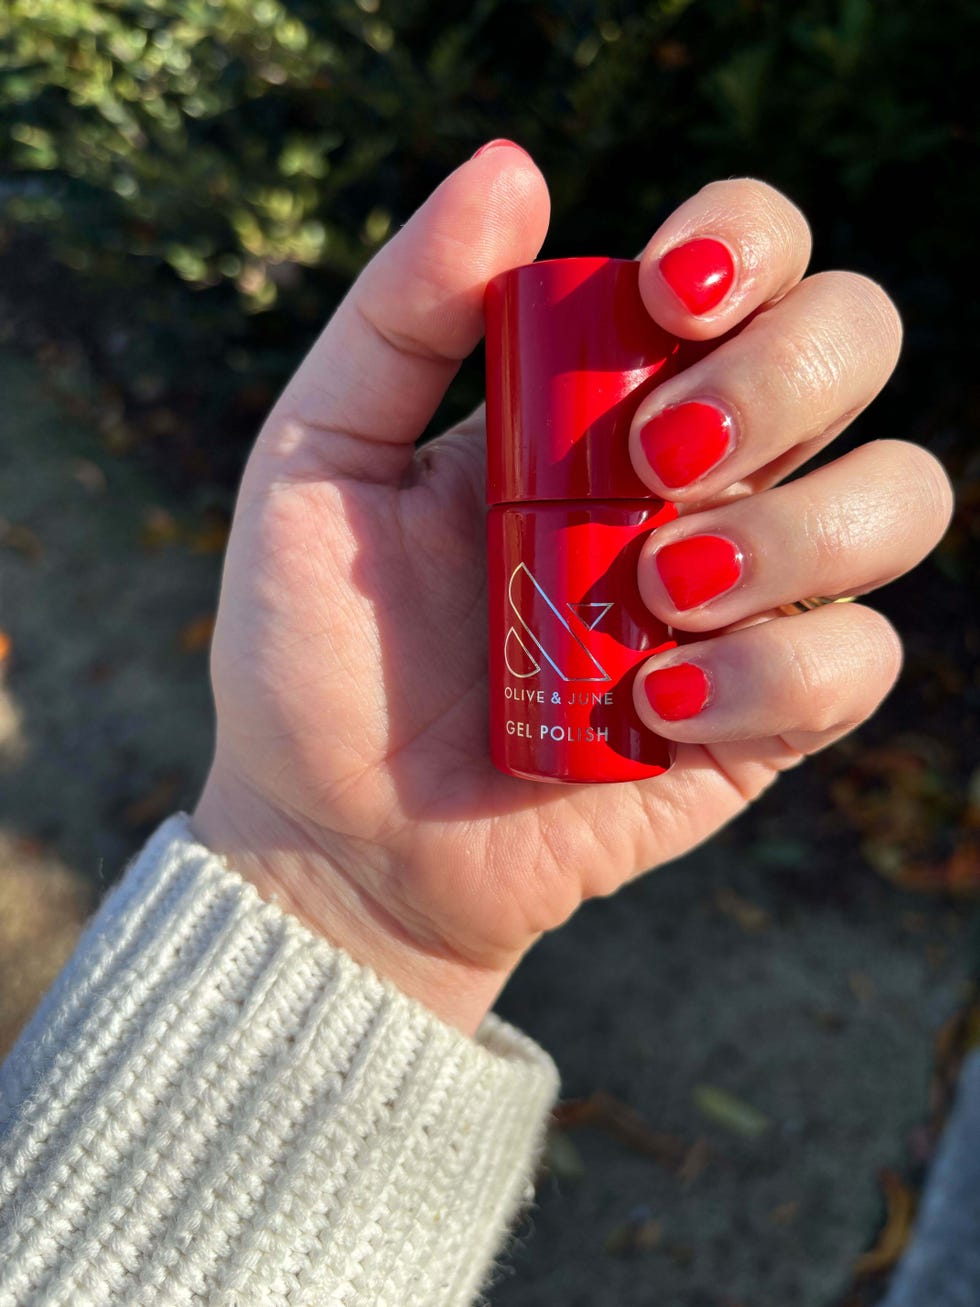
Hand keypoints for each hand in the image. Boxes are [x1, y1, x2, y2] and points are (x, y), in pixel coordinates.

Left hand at [193, 143, 950, 1034]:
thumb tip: (516, 168)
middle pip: (857, 343)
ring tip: (654, 590)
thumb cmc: (314, 645)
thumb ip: (402, 317)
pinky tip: (656, 704)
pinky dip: (773, 674)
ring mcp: (743, 593)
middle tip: (655, 458)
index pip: (749, 258)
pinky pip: (856, 662)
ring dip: (794, 530)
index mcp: (606, 392)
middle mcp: (700, 473)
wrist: (337, 828)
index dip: (750, 241)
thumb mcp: (318, 459)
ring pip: (901, 495)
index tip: (669, 294)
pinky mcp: (764, 715)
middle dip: (783, 376)